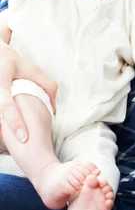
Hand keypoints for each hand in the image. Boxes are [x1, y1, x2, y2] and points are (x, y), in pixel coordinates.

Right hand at [0, 12, 57, 142]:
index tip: (23, 138)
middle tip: (19, 146)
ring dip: (2, 133)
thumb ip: (46, 85)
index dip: (14, 122)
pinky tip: (6, 135)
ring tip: (10, 144)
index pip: (6, 106)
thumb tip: (54, 110)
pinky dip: (1, 129)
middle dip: (5, 135)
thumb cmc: (13, 62)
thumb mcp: (31, 68)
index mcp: (1, 82)